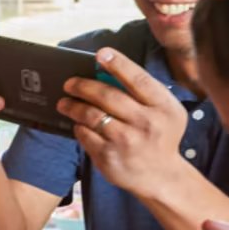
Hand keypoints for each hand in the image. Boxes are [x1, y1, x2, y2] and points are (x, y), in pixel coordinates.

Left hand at [57, 48, 187, 197]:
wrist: (161, 176)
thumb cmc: (160, 135)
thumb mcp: (164, 111)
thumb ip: (143, 92)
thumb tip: (106, 71)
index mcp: (163, 107)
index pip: (138, 80)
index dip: (118, 64)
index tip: (100, 54)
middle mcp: (146, 123)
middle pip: (108, 96)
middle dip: (83, 86)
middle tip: (69, 83)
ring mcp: (127, 142)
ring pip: (91, 115)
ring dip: (73, 106)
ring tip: (64, 102)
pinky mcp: (109, 157)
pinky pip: (85, 134)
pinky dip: (78, 126)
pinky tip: (77, 123)